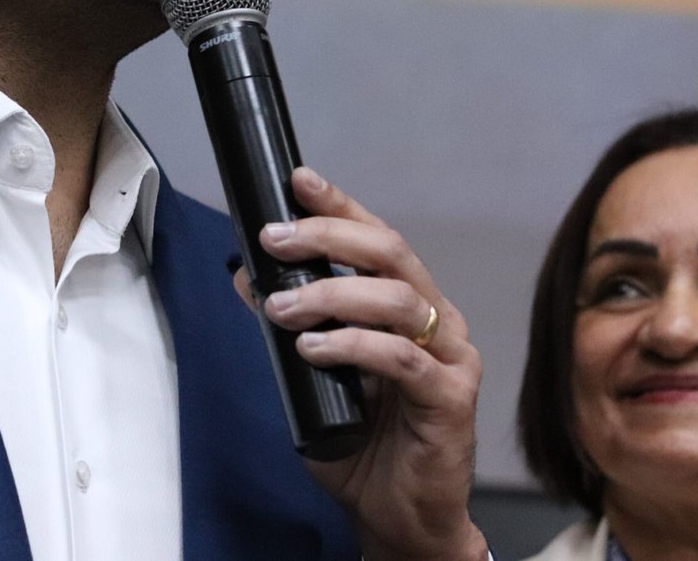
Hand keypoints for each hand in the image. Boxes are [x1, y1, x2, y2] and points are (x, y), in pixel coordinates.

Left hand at [231, 167, 487, 560]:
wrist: (398, 517)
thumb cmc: (362, 444)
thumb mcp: (311, 373)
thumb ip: (290, 324)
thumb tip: (246, 273)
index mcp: (408, 306)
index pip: (377, 239)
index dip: (340, 206)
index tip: (298, 180)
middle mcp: (436, 322)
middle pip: (390, 253)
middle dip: (328, 236)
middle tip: (277, 238)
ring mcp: (450, 359)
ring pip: (395, 299)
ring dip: (330, 294)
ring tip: (282, 307)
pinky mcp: (451, 400)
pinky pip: (402, 358)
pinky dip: (352, 346)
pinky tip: (314, 350)